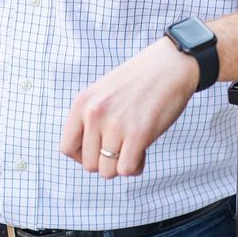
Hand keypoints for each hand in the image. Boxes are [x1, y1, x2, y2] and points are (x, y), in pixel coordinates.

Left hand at [60, 37, 198, 178]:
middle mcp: (94, 113)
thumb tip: (88, 156)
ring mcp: (115, 124)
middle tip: (122, 147)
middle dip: (106, 162)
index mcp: (82, 103)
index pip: (66, 148)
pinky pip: (126, 170)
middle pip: (88, 164)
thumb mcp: (103, 93)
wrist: (171, 64)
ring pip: (107, 172)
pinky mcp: (138, 133)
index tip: (100, 149)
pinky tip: (143, 152)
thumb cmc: (139, 82)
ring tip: (133, 148)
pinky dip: (135, 167)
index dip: (83, 156)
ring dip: (121, 166)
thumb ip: (91, 119)